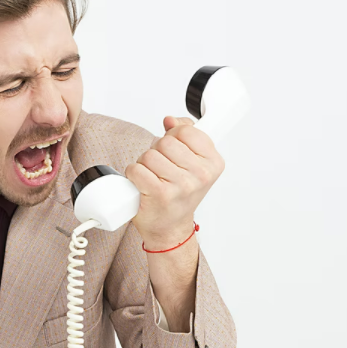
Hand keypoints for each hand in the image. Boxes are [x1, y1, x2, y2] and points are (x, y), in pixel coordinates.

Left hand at [124, 116, 224, 246]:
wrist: (170, 227)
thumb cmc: (179, 195)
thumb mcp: (192, 163)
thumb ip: (185, 135)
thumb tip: (170, 120)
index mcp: (213, 163)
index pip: (186, 130)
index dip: (173, 137)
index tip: (175, 150)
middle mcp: (200, 175)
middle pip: (165, 142)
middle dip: (157, 152)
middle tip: (161, 168)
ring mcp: (181, 185)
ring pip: (149, 155)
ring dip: (144, 164)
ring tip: (153, 178)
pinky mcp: (160, 194)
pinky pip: (136, 169)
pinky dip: (133, 175)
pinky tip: (142, 184)